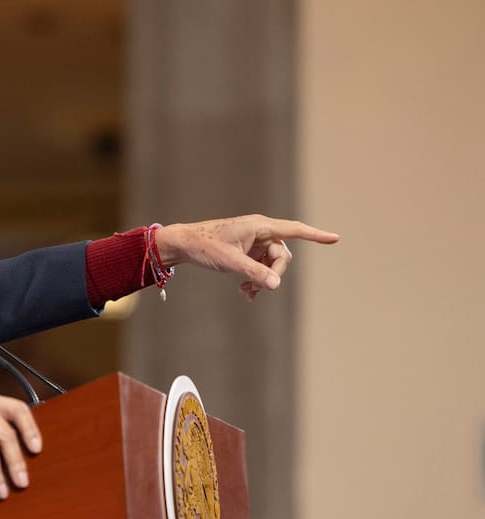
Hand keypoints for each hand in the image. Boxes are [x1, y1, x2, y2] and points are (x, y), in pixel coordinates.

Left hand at [155, 215, 338, 300]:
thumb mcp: (230, 262)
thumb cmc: (205, 246)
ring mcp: (254, 241)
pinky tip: (246, 293)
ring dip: (263, 279)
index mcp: (259, 226)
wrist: (183, 244)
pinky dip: (256, 279)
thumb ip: (254, 273)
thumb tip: (276, 285)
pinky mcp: (247, 250)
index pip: (294, 230)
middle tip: (257, 289)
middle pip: (282, 255)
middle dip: (273, 273)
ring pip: (272, 263)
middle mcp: (260, 231)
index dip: (315, 235)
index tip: (335, 238)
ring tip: (246, 293)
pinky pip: (261, 266)